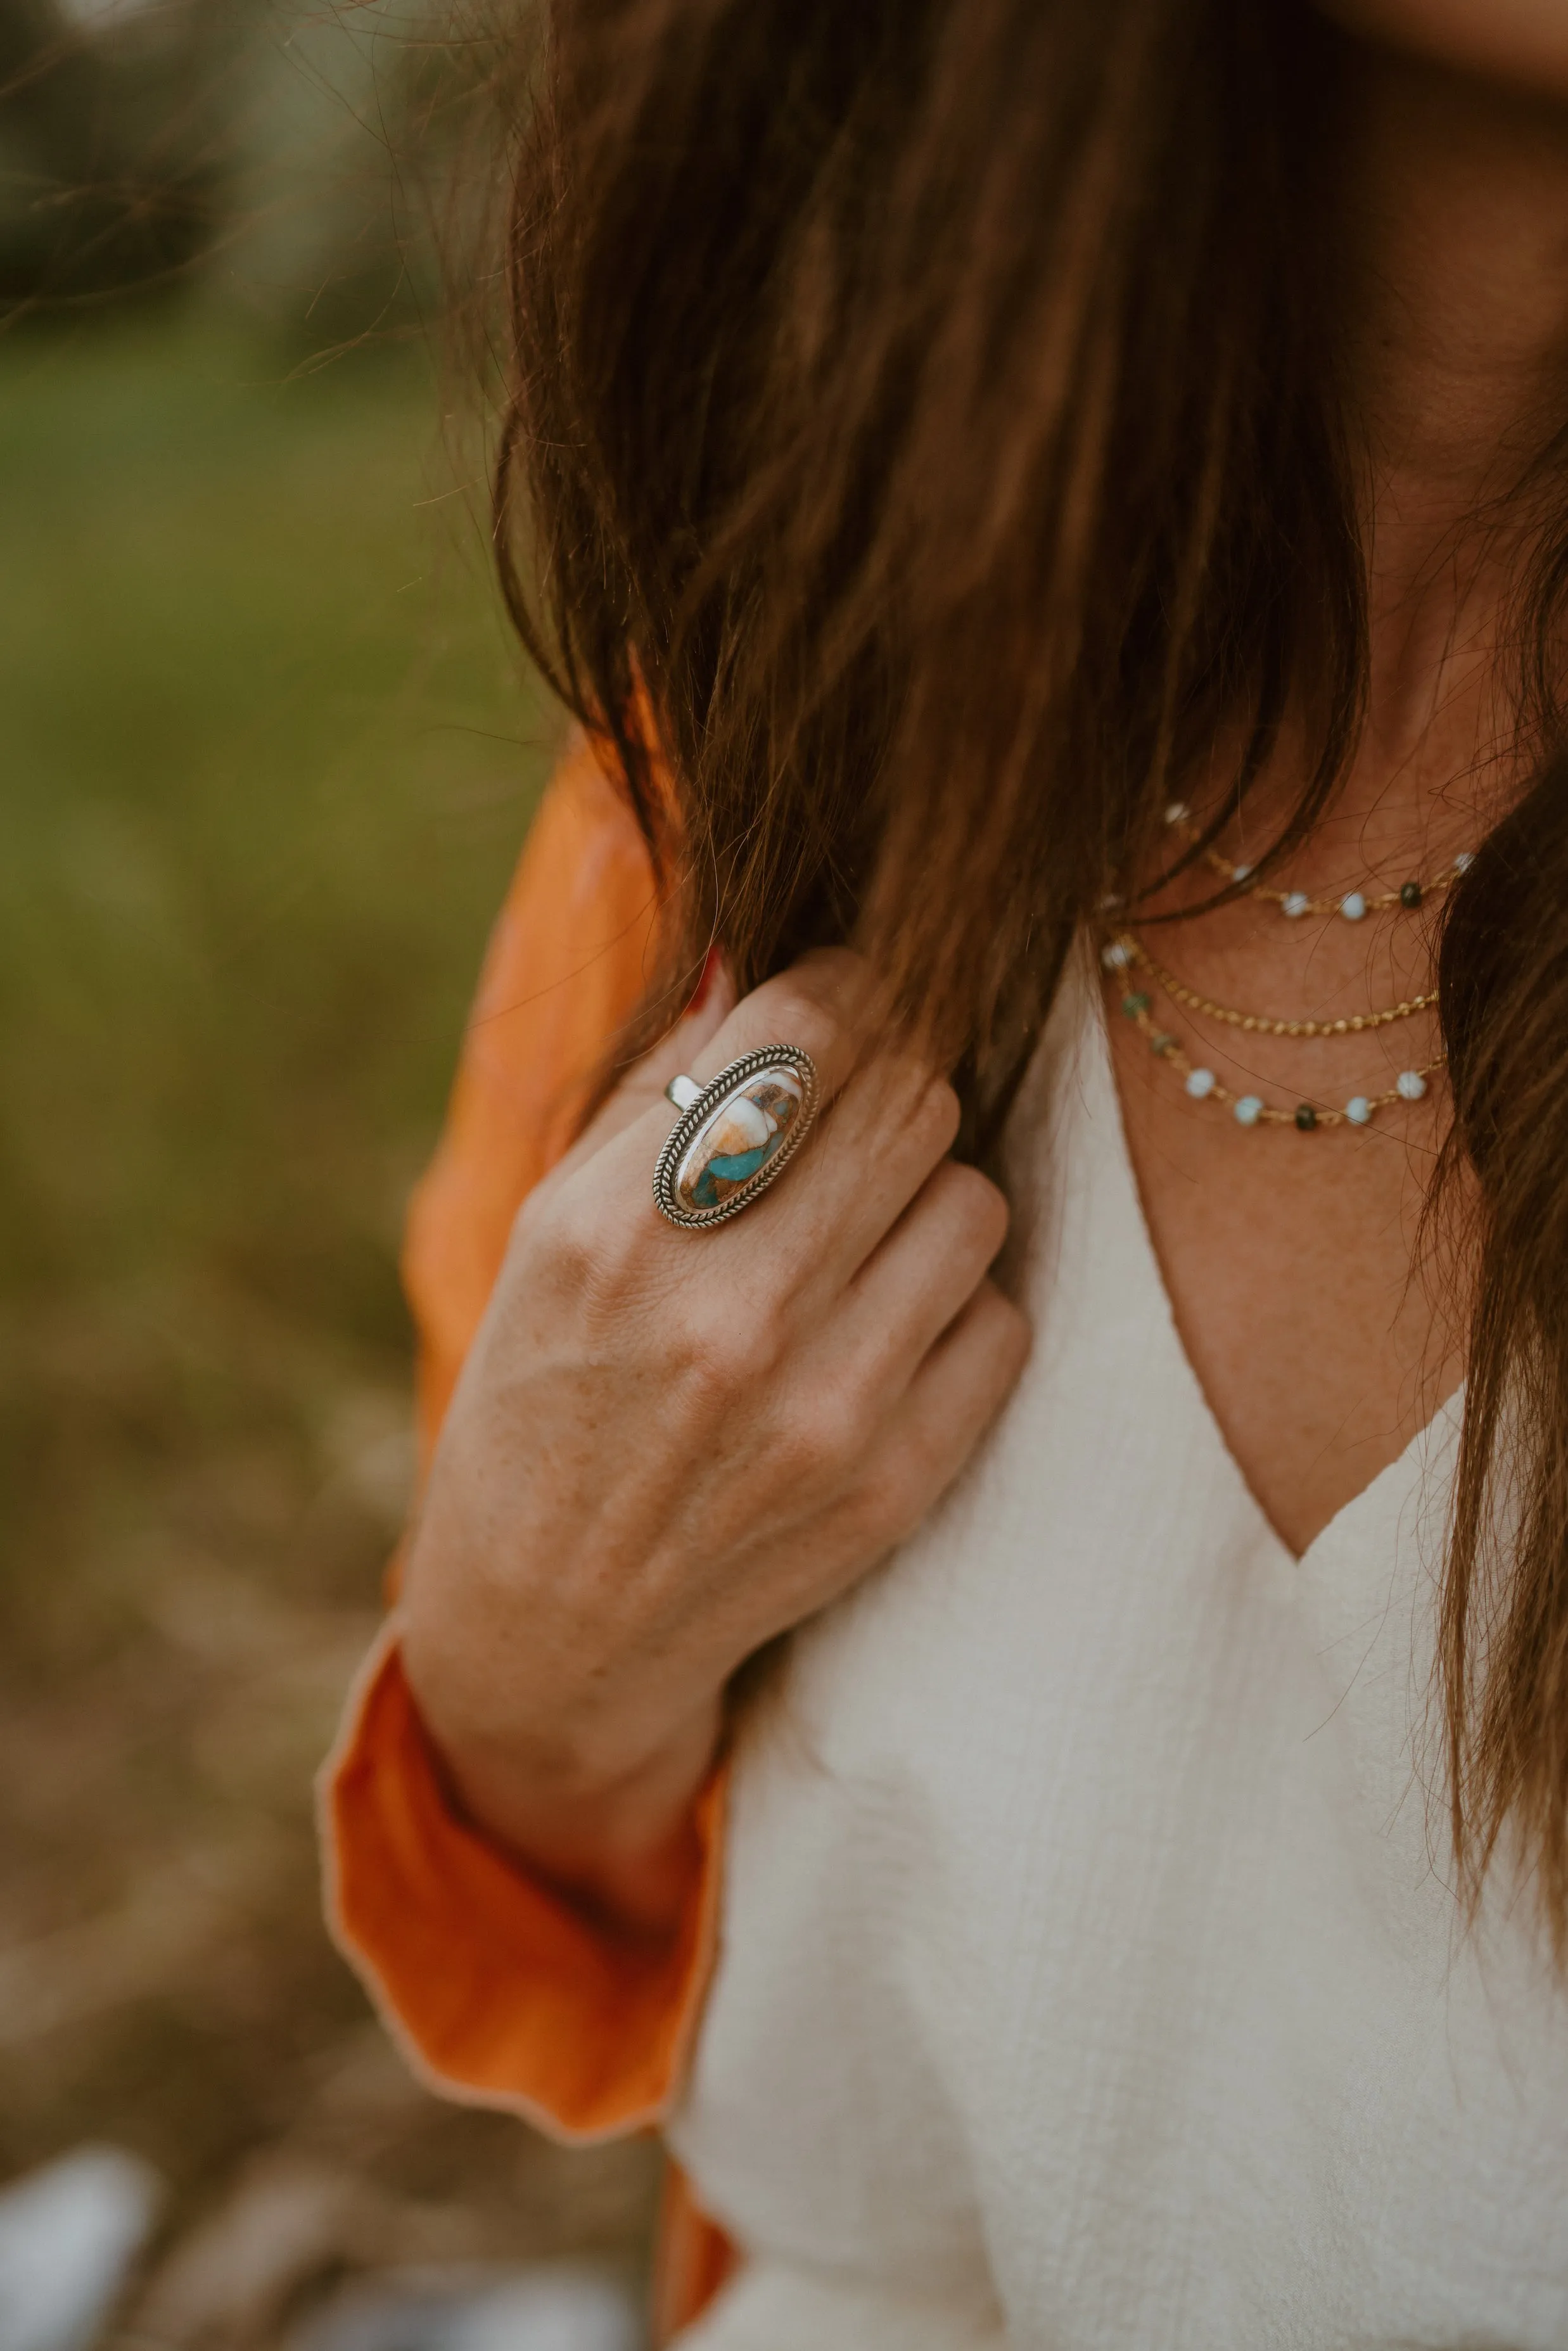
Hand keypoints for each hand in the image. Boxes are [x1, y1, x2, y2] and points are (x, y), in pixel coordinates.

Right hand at [399, 951, 1029, 1935]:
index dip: (844, 989)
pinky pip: (1000, 1316)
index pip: (810, 1027)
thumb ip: (656, 1092)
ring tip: (864, 1226)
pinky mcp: (895, 1479)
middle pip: (913, 1094)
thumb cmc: (542, 1395)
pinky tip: (882, 1324)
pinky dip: (953, 1302)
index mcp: (619, 1229)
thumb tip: (762, 967)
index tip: (840, 1006)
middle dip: (894, 1076)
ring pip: (974, 1196)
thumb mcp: (548, 1231)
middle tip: (860, 1106)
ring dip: (928, 1189)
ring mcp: (825, 1405)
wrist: (553, 1624)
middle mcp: (728, 1313)